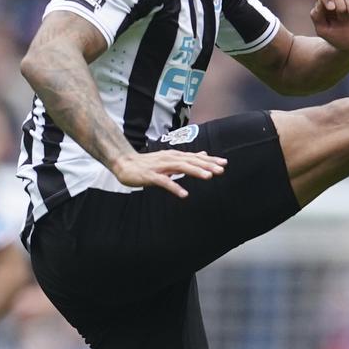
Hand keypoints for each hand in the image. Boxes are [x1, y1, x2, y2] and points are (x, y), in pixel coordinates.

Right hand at [111, 150, 226, 198]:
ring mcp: (160, 167)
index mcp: (175, 156)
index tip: (224, 163)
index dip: (210, 160)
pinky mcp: (150, 176)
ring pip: (180, 167)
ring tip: (209, 176)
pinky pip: (164, 182)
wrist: (124, 163)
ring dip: (195, 171)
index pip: (195, 157)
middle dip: (207, 165)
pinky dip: (175, 187)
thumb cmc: (149, 163)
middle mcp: (169, 159)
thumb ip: (187, 158)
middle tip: (221, 170)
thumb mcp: (170, 159)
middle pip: (191, 161)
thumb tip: (204, 154)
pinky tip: (184, 194)